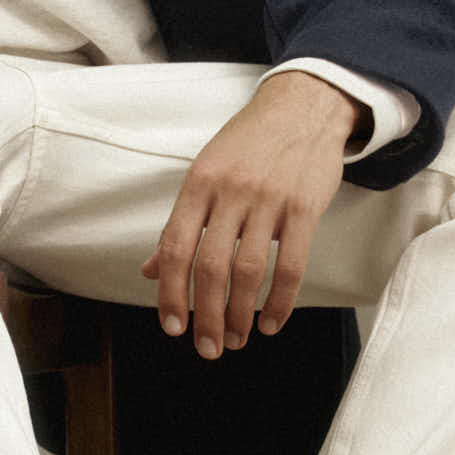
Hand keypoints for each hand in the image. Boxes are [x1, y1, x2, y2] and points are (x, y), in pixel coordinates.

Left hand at [140, 72, 359, 358]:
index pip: (175, 247)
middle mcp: (230, 191)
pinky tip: (271, 323)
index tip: (172, 326)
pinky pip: (292, 264)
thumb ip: (181, 223)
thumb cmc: (249, 144)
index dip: (169, 292)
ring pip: (249, 270)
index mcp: (199, 183)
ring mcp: (269, 199)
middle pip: (211, 266)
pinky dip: (281, 301)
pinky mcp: (305, 206)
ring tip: (235, 339)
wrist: (303, 106)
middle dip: (206, 315)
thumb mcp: (206, 172)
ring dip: (240, 313)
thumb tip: (150, 269)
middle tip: (207, 348)